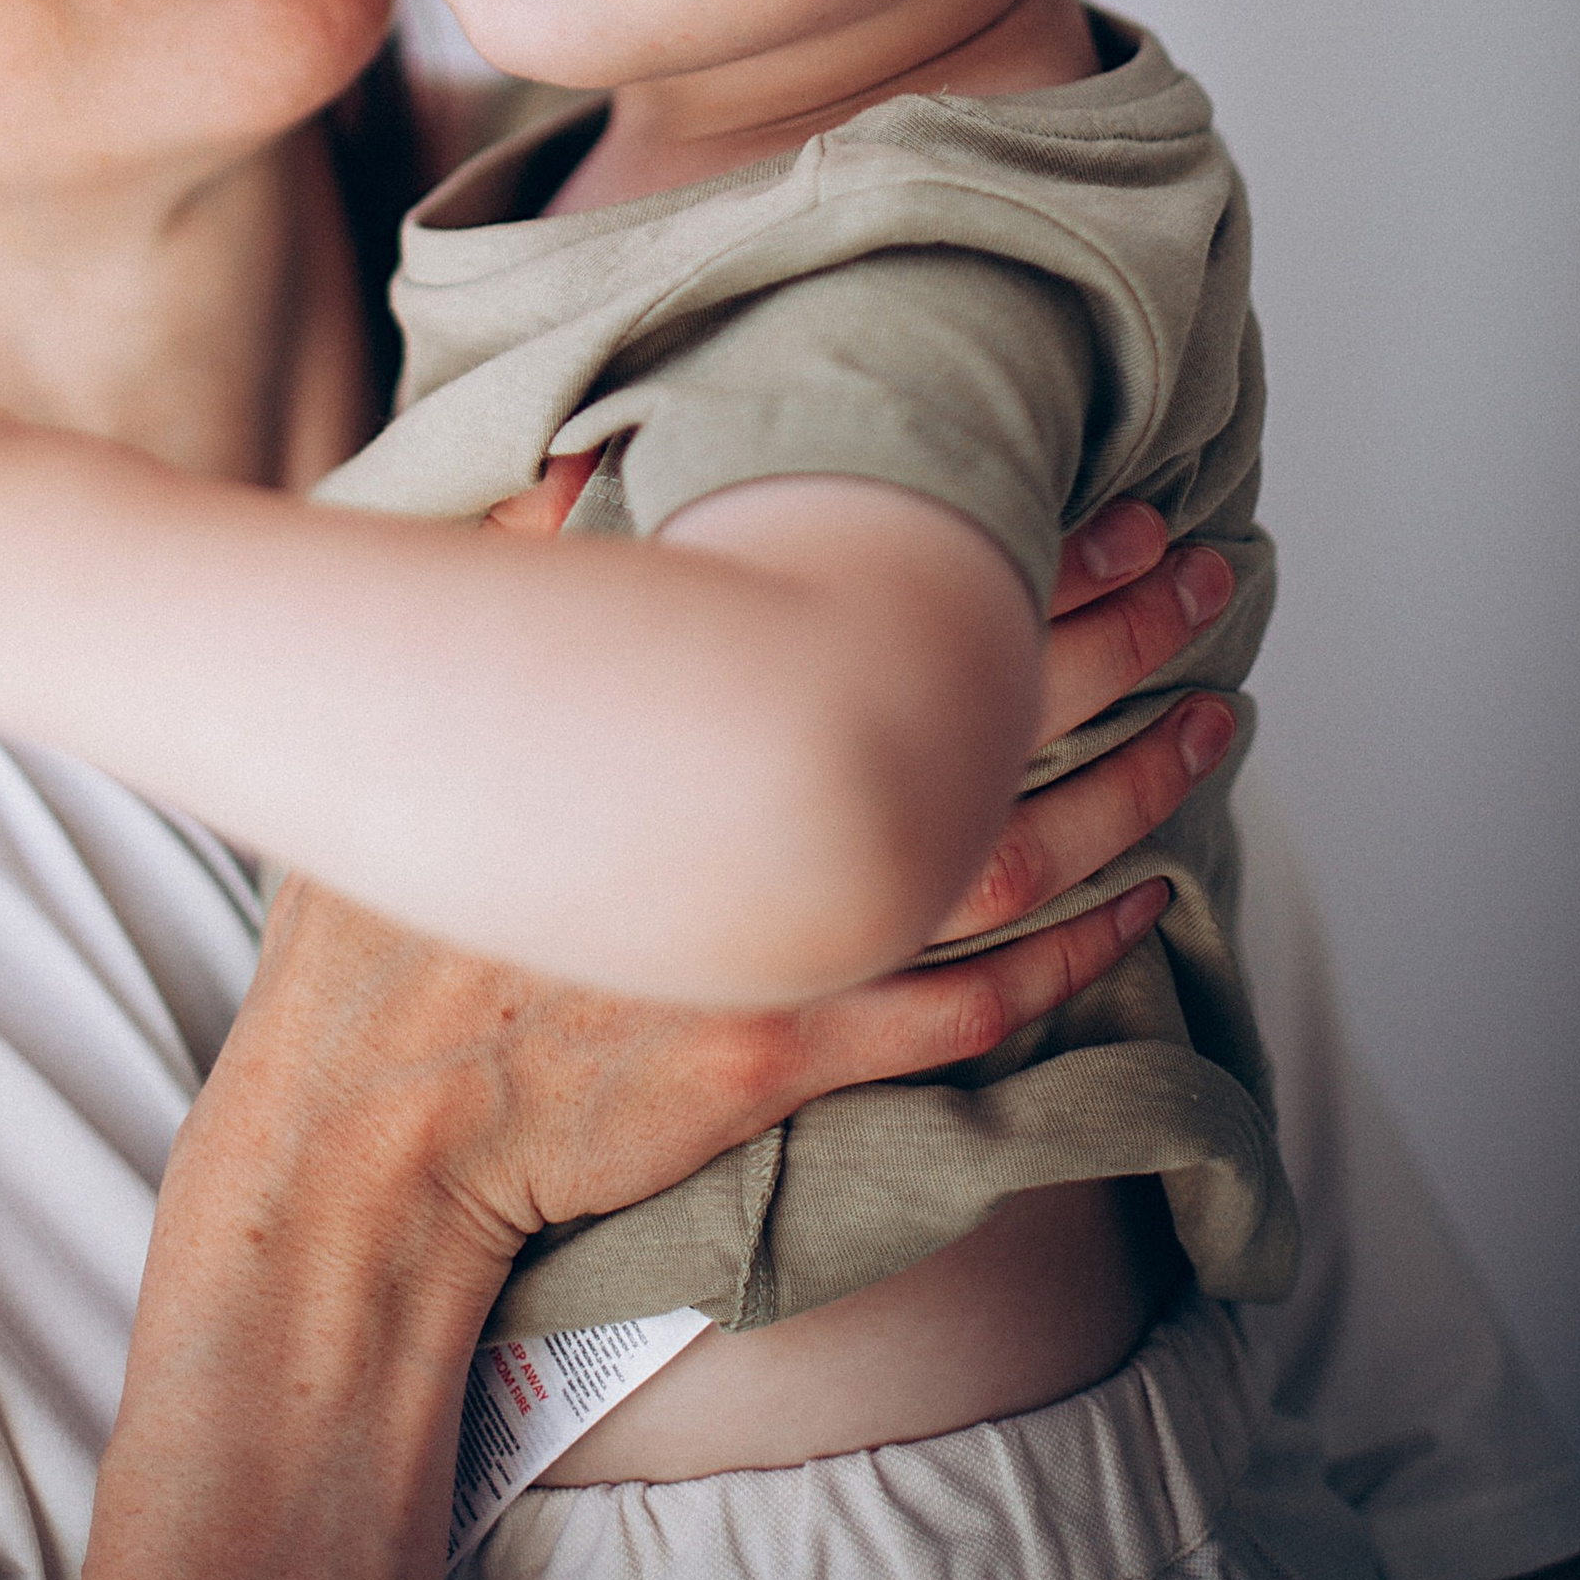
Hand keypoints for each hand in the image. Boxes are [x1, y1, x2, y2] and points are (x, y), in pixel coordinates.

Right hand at [77, 495, 1231, 1579]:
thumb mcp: (434, 702)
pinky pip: (970, 1008)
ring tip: (1214, 719)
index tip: (1106, 501)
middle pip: (976, 714)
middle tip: (1207, 575)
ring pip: (1003, 858)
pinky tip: (1144, 906)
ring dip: (1126, 784)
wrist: (365, 1127)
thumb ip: (518, 563)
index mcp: (670, 715)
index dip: (1018, 552)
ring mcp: (776, 948)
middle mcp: (740, 826)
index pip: (887, 606)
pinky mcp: (791, 1056)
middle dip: (1112, 638)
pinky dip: (1071, 958)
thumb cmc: (386, 918)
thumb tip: (597, 453)